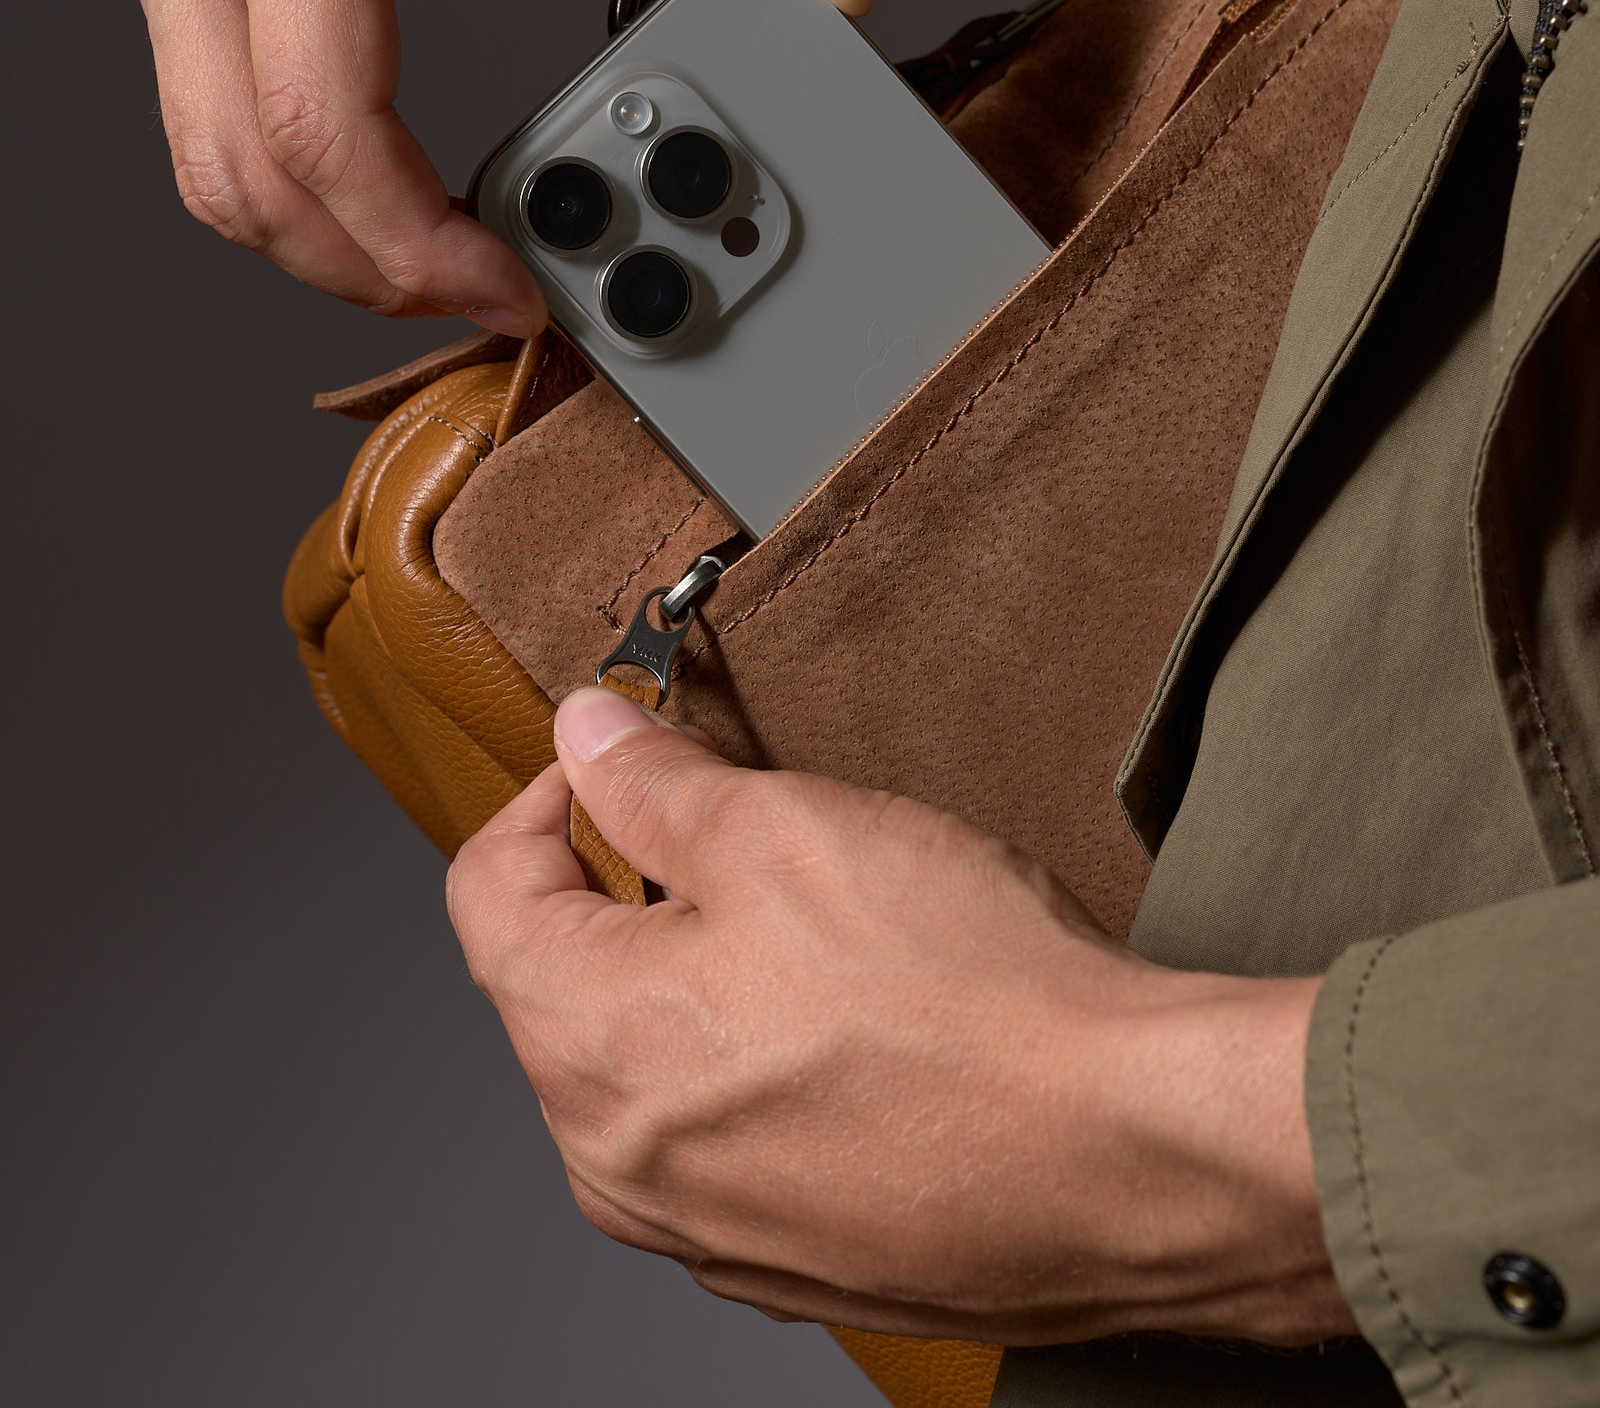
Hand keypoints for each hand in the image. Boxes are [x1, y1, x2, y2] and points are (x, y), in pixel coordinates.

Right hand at [115, 0, 869, 331]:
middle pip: (246, 164)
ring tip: (439, 254)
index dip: (415, 237)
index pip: (324, 107)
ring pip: (197, 153)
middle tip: (489, 293)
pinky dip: (279, 169)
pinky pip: (194, 97)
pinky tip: (379, 178)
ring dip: (313, 239)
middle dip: (371, 268)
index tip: (512, 282)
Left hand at [447, 688, 1354, 1345]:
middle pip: (558, 985)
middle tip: (733, 826)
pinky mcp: (790, 1260)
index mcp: (588, 1047)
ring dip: (694, 979)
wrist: (1131, 1155)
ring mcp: (703, 1229)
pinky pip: (727, 1137)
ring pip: (645, 1066)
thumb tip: (585, 736)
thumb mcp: (785, 825)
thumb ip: (653, 780)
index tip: (607, 758)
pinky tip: (857, 1024)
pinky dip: (758, 1066)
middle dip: (623, 887)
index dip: (539, 796)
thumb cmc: (969, 999)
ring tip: (815, 926)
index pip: (485, 894)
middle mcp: (619, 1165)